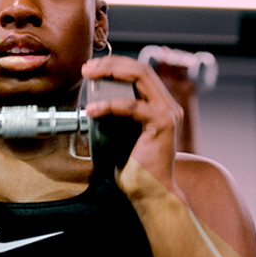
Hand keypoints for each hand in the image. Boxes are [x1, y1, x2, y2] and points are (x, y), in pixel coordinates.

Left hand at [82, 56, 183, 198]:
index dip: (116, 63)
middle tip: (87, 68)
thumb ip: (116, 114)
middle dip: (111, 63)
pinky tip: (92, 110)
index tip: (92, 67)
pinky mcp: (162, 124)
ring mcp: (168, 113)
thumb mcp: (122, 133)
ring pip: (140, 77)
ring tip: (89, 76)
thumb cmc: (134, 167)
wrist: (150, 193)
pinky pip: (132, 106)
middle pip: (140, 68)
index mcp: (159, 104)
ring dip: (110, 72)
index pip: (139, 71)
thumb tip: (93, 100)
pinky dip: (109, 104)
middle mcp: (168, 104)